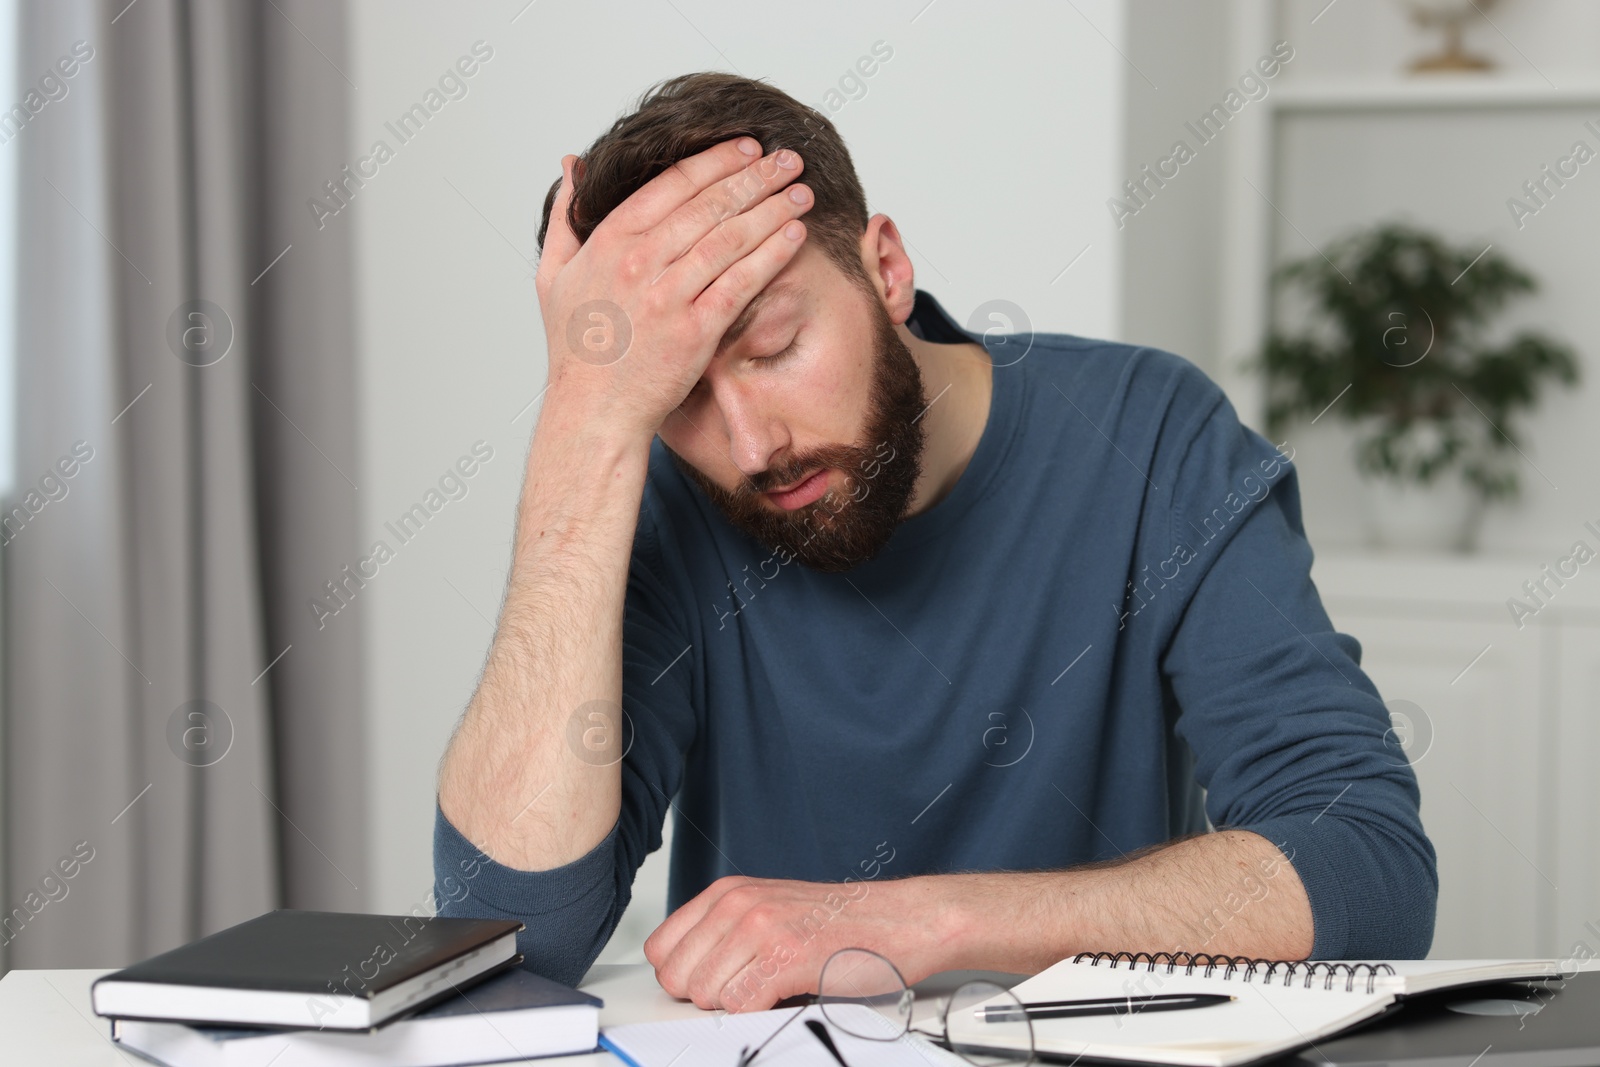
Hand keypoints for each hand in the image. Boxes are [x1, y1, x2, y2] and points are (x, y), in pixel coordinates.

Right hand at [534, 138, 812, 438]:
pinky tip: (795, 235)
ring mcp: (668, 296)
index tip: (746, 147)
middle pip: (710, 204)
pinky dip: (771, 254)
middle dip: (755, 176)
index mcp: (609, 241)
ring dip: (771, 209)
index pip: (672, 184)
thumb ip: (564, 215)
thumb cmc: (576, 350)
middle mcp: (639, 262)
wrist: (593, 411)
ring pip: (730, 238)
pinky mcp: (695, 330)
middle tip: (788, 160)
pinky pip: (741, 281)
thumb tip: (574, 166)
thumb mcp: (553, 274)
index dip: (716, 161)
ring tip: (801, 192)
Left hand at [643, 874, 952, 1010]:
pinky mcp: (786, 958)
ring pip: (706, 995)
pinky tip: (786, 993)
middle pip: (677, 977)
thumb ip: (724, 932)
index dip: (682, 976)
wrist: (900, 921)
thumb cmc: (841, 922)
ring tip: (771, 986)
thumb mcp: (769, 909)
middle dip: (705, 995)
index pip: (662, 948)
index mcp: (728, 892)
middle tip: (745, 987)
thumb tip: (682, 972)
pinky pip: (741, 1006)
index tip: (708, 981)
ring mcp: (761, 929)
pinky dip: (759, 1013)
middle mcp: (739, 904)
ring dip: (737, 1004)